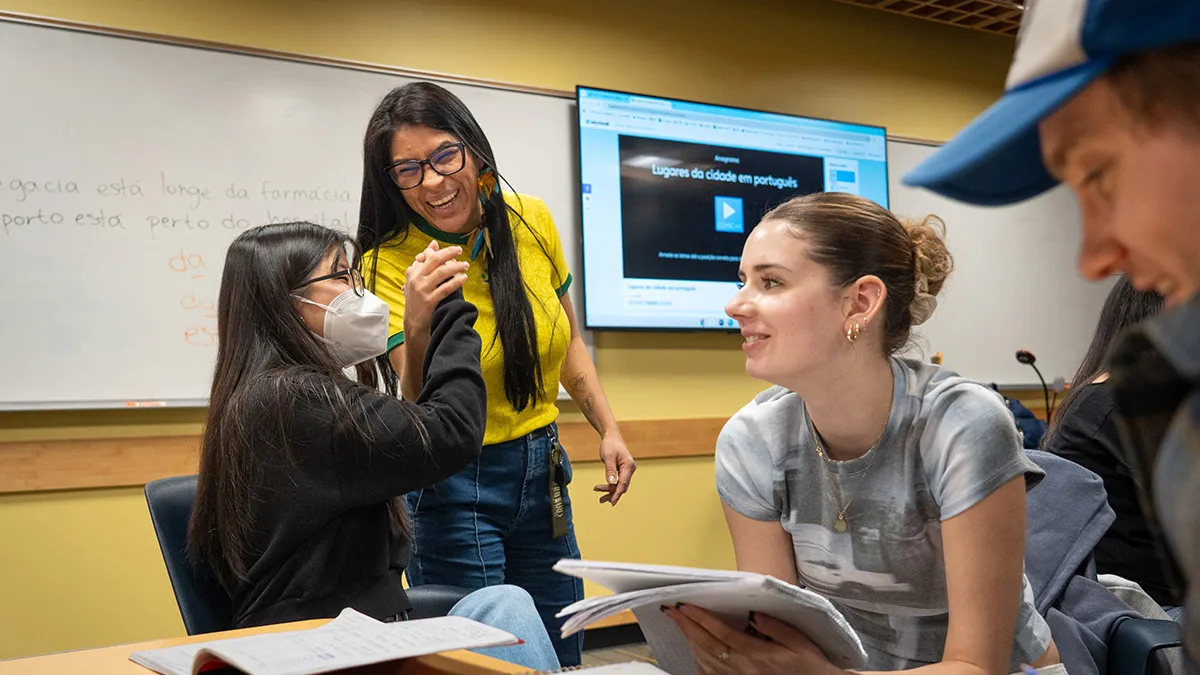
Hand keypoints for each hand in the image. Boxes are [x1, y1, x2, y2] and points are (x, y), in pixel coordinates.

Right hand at [402, 241, 467, 335]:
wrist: (413, 320)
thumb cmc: (417, 298)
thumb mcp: (416, 278)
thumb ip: (424, 261)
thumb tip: (434, 243)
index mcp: (412, 271)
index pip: (429, 256)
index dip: (443, 251)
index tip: (454, 250)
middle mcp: (416, 279)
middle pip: (435, 260)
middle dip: (449, 253)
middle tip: (460, 251)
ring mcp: (422, 289)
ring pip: (442, 273)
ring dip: (456, 267)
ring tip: (465, 265)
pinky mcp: (429, 300)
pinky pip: (446, 288)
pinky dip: (456, 282)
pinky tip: (463, 278)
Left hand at [593, 434, 634, 505]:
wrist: (611, 436)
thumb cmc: (610, 445)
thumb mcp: (608, 457)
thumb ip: (610, 470)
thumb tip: (611, 483)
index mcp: (628, 466)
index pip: (623, 483)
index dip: (617, 493)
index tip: (612, 502)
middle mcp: (630, 469)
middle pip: (622, 486)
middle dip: (612, 494)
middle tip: (601, 500)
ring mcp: (627, 470)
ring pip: (620, 485)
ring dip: (611, 492)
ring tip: (601, 499)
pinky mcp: (623, 470)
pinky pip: (618, 481)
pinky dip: (611, 486)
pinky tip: (604, 490)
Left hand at [663, 604, 839, 674]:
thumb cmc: (811, 666)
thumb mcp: (798, 641)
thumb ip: (774, 626)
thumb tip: (753, 613)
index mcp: (757, 654)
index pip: (721, 633)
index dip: (700, 618)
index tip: (685, 605)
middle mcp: (744, 669)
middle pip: (707, 646)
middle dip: (687, 626)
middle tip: (672, 611)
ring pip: (706, 661)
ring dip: (691, 642)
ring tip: (681, 625)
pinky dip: (700, 662)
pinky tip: (695, 650)